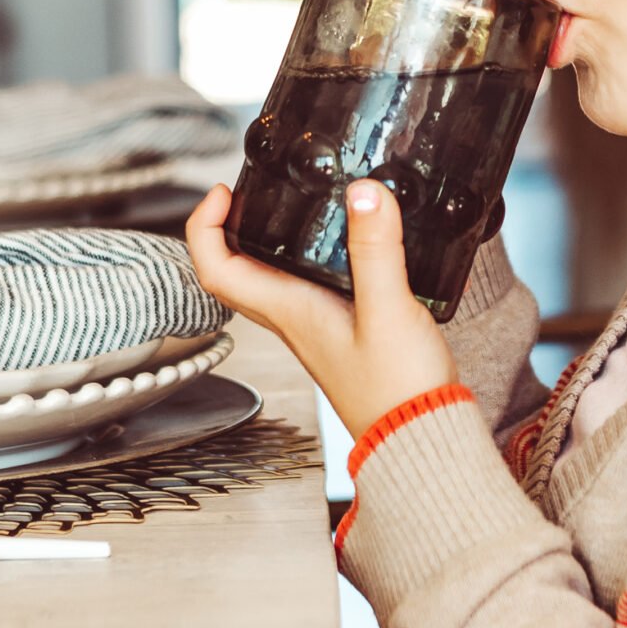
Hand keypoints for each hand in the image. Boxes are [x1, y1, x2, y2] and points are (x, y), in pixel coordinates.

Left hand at [184, 180, 458, 439]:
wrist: (421, 436)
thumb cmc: (398, 390)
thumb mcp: (389, 310)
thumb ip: (376, 250)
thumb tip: (363, 192)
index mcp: (290, 311)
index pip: (217, 269)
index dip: (205, 226)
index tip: (223, 192)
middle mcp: (294, 319)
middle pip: (234, 272)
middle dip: (227, 227)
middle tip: (248, 192)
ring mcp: (316, 326)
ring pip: (268, 279)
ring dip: (265, 240)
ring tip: (290, 205)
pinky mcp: (343, 329)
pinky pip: (306, 287)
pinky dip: (308, 257)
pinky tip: (344, 243)